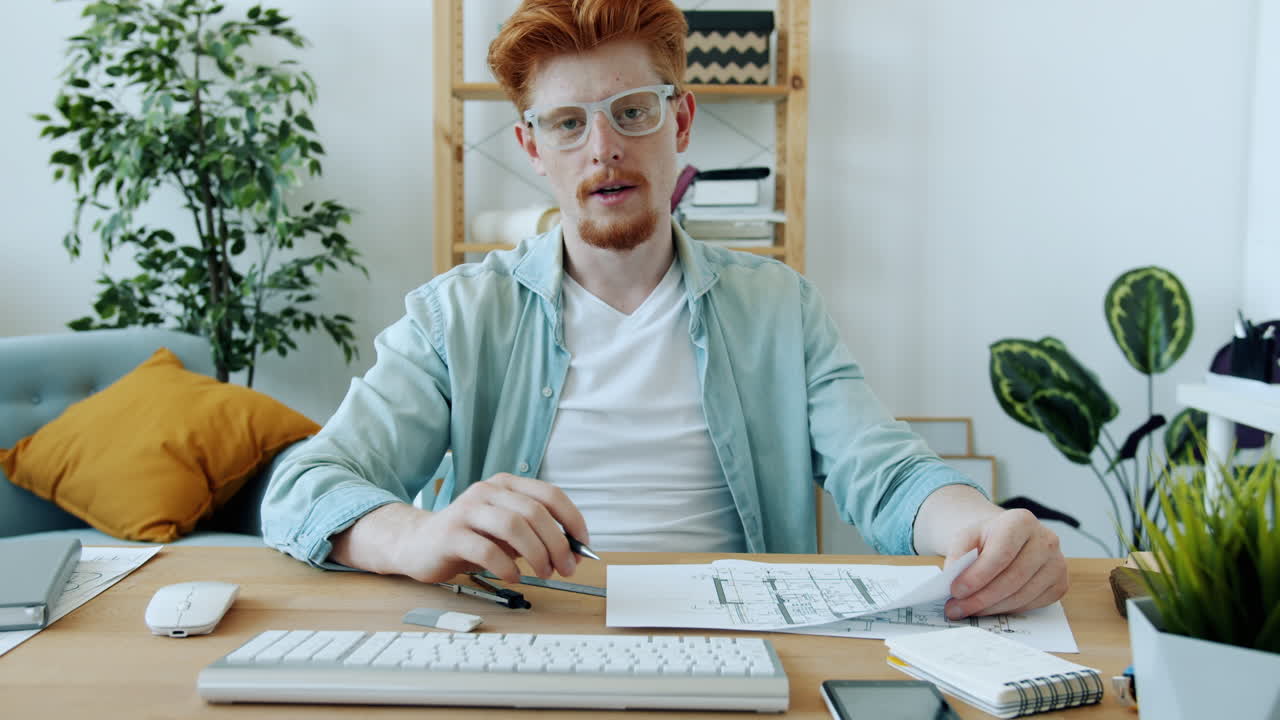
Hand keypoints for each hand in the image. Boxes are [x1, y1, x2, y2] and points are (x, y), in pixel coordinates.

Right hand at [356, 473, 589, 584]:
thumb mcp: (506, 532)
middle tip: (566, 567)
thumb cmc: (469, 539)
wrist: (417, 544)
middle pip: (534, 512)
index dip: (572, 520)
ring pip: (513, 525)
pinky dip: (506, 566)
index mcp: (506, 485)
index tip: (583, 545)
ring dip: (536, 553)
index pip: (550, 494)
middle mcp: (488, 491)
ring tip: (544, 574)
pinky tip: (513, 577)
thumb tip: (571, 551)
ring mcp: (467, 510)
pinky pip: (486, 549)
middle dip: (557, 543)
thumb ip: (534, 535)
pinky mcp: (450, 533)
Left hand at [942, 508, 1067, 618]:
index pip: (1001, 554)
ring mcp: (1057, 563)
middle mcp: (1046, 540)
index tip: (955, 591)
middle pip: (1013, 578)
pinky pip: (1032, 604)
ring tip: (968, 610)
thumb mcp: (966, 536)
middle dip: (981, 598)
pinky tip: (990, 607)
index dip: (977, 576)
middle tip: (956, 608)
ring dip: (992, 607)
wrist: (1009, 538)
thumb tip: (953, 580)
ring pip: (1022, 595)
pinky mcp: (1060, 584)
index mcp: (1021, 521)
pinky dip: (1007, 609)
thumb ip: (957, 554)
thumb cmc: (987, 538)